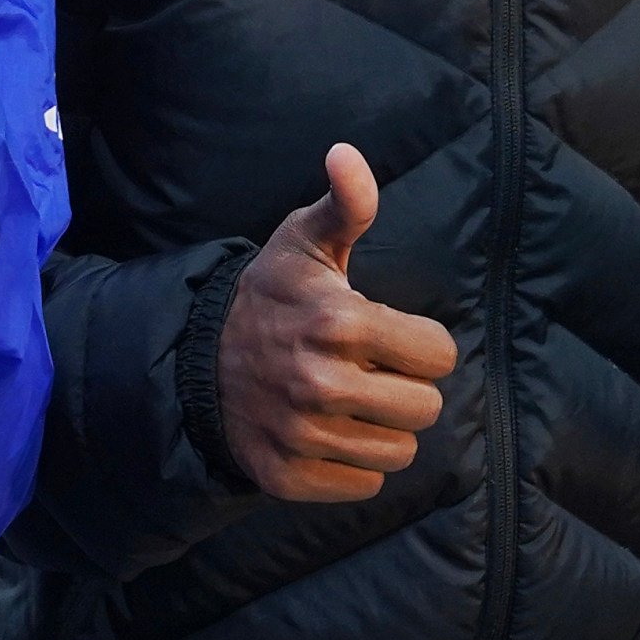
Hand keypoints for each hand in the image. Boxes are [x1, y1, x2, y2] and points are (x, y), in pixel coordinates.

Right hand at [215, 143, 460, 501]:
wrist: (199, 357)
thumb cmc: (272, 295)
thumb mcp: (306, 241)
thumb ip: (346, 203)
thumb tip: (347, 154)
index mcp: (340, 322)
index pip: (440, 355)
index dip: (421, 345)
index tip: (389, 337)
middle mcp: (323, 383)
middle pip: (426, 409)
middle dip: (405, 388)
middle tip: (369, 371)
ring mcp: (303, 434)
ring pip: (400, 452)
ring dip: (383, 429)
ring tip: (349, 401)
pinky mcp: (289, 476)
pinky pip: (364, 485)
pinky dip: (352, 464)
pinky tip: (326, 431)